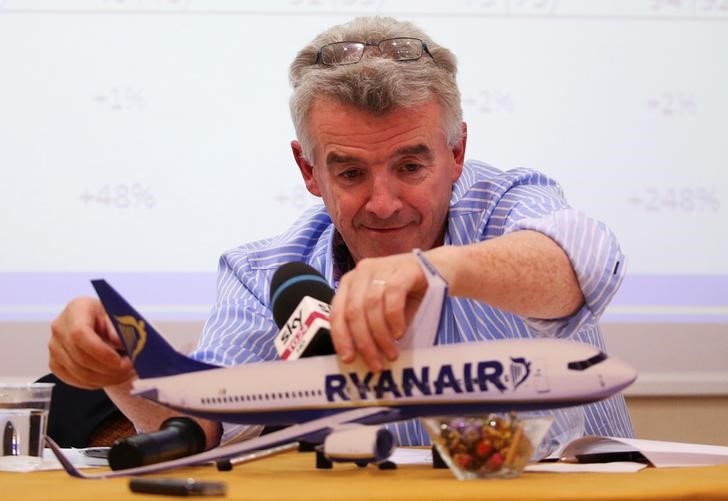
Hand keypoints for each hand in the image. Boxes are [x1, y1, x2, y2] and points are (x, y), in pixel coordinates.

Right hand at [49, 297, 135, 388]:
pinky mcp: (54, 363)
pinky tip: (110, 378)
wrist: (94, 320)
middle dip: (108, 369)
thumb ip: (118, 329)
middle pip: (80, 357)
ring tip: (124, 375)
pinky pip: (74, 380)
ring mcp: (54, 347)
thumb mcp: (117, 315)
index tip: (121, 363)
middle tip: (129, 371)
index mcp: (76, 309)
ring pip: (78, 372)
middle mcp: (60, 327)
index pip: (81, 335)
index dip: (102, 353)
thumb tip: (120, 343)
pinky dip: (95, 383)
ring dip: (105, 379)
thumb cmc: (108, 316)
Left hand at [330, 253, 427, 371]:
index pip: (338, 312)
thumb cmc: (408, 295)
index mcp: (351, 283)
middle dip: (364, 342)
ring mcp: (383, 267)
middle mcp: (362, 272)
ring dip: (381, 335)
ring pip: (371, 305)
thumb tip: (361, 356)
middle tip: (376, 364)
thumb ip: (370, 327)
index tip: (349, 359)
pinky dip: (394, 318)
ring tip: (391, 353)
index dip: (341, 337)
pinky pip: (393, 295)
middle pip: (354, 311)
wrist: (441, 270)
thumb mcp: (383, 311)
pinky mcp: (404, 268)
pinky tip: (399, 332)